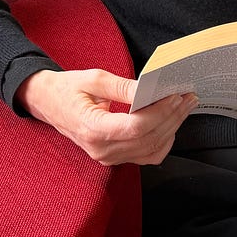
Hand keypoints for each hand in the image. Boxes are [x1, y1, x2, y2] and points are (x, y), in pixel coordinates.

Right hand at [15, 69, 196, 165]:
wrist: (47, 104)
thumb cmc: (67, 89)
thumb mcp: (93, 79)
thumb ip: (122, 86)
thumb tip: (149, 89)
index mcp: (93, 128)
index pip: (136, 126)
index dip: (160, 111)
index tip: (175, 95)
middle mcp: (101, 149)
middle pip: (147, 138)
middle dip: (172, 117)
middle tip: (188, 97)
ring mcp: (107, 157)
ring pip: (150, 149)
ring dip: (171, 128)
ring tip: (183, 107)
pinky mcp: (113, 157)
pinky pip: (145, 156)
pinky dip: (162, 142)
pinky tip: (170, 124)